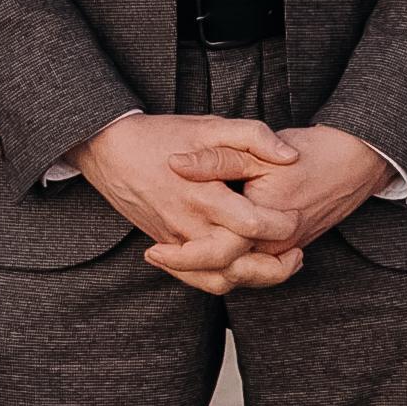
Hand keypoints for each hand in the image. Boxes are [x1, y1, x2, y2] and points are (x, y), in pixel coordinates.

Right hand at [72, 113, 306, 295]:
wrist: (108, 149)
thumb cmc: (160, 135)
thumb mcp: (209, 125)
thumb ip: (252, 137)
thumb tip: (289, 156)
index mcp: (202, 195)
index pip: (249, 225)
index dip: (280, 226)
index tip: (296, 217)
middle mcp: (187, 225)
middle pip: (237, 264)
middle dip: (275, 266)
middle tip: (297, 252)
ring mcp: (174, 241)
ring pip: (218, 279)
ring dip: (253, 280)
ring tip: (280, 265)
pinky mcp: (166, 247)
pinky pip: (196, 278)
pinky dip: (224, 279)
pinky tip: (244, 267)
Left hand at [165, 122, 393, 258]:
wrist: (357, 162)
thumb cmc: (310, 152)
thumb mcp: (256, 149)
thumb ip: (216, 159)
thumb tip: (175, 164)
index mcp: (266, 225)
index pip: (215, 255)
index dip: (180, 257)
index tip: (153, 250)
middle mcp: (276, 247)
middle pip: (224, 275)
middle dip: (187, 271)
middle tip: (155, 256)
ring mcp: (283, 251)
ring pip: (238, 277)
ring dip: (204, 272)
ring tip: (171, 258)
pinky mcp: (286, 248)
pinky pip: (251, 269)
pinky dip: (225, 265)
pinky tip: (201, 251)